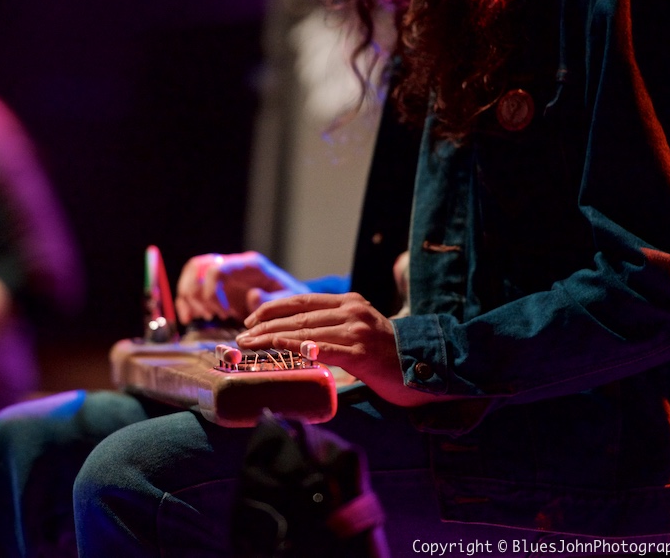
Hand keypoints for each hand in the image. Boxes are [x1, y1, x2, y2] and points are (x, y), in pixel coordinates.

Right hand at [175, 251, 309, 324]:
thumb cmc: (291, 301)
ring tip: (205, 317)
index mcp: (250, 265)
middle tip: (210, 315)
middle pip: (198, 267)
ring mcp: (223, 274)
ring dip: (189, 297)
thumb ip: (270, 299)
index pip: (218, 269)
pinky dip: (185, 302)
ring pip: (191, 274)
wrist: (292, 304)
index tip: (224, 314)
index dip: (213, 292)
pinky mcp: (216, 286)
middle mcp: (233, 265)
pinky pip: (191, 287)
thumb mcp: (288, 300)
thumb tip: (251, 294)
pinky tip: (190, 318)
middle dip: (197, 294)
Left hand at [236, 292, 439, 406]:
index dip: (273, 309)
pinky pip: (322, 349)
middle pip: (298, 316)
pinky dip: (297, 348)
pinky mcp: (361, 352)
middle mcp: (352, 311)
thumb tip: (297, 337)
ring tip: (249, 346)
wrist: (427, 368)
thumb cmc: (389, 357)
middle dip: (265, 326)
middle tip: (241, 337)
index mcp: (349, 303)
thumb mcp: (359, 333)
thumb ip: (331, 330)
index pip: (302, 301)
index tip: (251, 320)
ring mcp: (357, 330)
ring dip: (272, 339)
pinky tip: (278, 350)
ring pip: (305, 331)